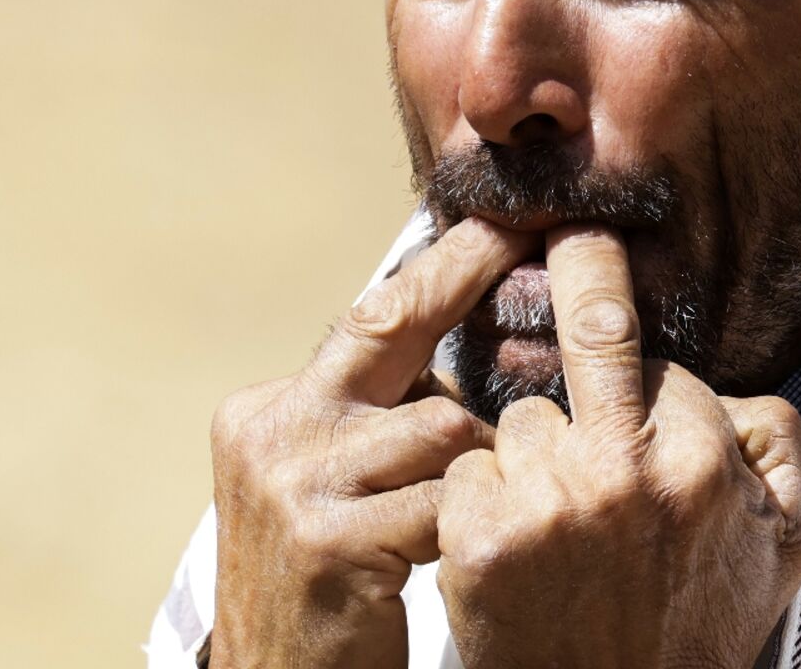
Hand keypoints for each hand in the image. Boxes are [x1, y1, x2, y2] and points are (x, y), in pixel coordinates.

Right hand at [208, 219, 535, 667]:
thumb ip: (378, 419)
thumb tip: (462, 355)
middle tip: (525, 232)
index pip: (371, 317)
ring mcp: (297, 483)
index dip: (443, 265)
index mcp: (275, 409)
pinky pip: (450, 498)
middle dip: (465, 271)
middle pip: (392, 324)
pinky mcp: (332, 541)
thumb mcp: (332, 482)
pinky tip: (470, 547)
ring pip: (443, 425)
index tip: (499, 222)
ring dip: (484, 456)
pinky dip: (477, 514)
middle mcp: (275, 430)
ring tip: (485, 500)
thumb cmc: (332, 576)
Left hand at [435, 225, 800, 668]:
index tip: (623, 353)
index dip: (642, 381)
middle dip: (580, 262)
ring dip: (532, 455)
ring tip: (555, 523)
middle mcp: (626, 465)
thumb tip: (731, 389)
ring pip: (522, 417)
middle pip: (593, 328)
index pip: (662, 367)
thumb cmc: (693, 632)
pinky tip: (509, 546)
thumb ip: (777, 451)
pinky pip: (469, 465)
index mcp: (703, 458)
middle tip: (564, 228)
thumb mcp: (786, 549)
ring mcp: (548, 497)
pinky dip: (480, 496)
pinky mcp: (480, 536)